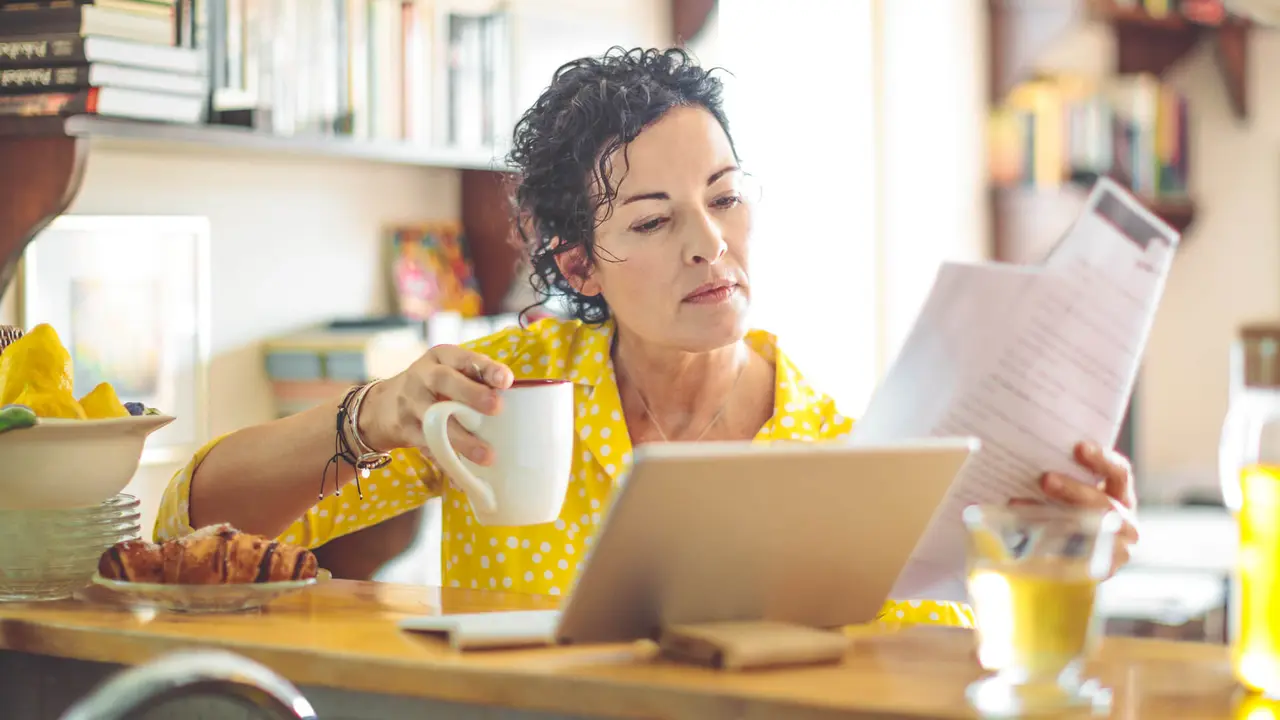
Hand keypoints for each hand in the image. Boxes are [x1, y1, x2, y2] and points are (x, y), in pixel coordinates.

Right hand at [359, 344, 513, 463]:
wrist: (383, 406)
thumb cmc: (433, 387)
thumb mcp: (449, 371)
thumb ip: (476, 379)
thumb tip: (524, 399)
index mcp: (440, 357)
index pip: (463, 358)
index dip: (485, 367)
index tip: (506, 380)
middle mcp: (422, 376)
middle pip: (444, 381)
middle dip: (471, 394)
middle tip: (497, 408)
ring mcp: (411, 404)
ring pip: (435, 420)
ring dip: (462, 439)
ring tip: (487, 455)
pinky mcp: (405, 430)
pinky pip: (428, 448)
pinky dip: (447, 463)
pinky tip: (463, 478)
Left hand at [1011, 441, 1139, 577]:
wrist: (1067, 561)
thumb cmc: (1066, 511)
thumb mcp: (1068, 492)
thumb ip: (1059, 475)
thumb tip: (1020, 453)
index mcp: (1120, 494)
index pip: (1119, 473)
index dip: (1102, 459)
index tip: (1078, 447)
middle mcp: (1124, 520)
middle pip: (1104, 504)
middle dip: (1074, 490)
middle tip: (1044, 479)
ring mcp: (1116, 547)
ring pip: (1092, 532)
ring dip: (1059, 518)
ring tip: (1022, 506)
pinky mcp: (1100, 570)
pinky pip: (1077, 558)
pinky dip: (1051, 545)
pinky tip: (1025, 535)